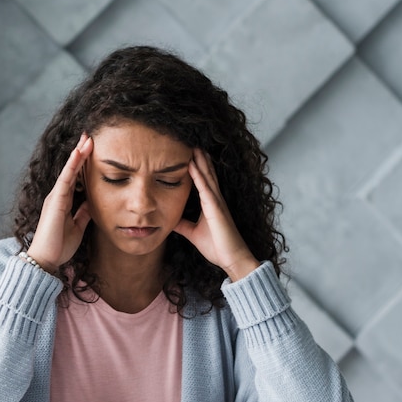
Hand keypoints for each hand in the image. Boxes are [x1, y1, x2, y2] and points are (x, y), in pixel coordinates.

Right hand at [26, 133, 92, 273]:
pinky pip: (65, 179)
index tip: (92, 148)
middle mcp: (58, 196)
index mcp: (64, 201)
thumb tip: (92, 202)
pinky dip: (72, 166)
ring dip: (78, 154)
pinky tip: (78, 153)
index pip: (76, 177)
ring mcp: (55, 197)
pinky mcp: (55, 201)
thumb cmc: (60, 246)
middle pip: (71, 169)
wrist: (46, 260)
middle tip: (89, 135)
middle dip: (80, 152)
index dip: (83, 163)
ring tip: (87, 138)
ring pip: (68, 170)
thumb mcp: (77, 227)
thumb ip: (83, 213)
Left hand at [173, 148, 259, 281]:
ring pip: (207, 177)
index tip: (189, 153)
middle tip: (192, 142)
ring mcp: (216, 203)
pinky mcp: (216, 209)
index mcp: (211, 204)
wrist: (232, 260)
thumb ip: (183, 225)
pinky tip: (192, 166)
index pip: (203, 180)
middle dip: (200, 158)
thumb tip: (169, 219)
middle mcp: (215, 200)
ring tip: (193, 146)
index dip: (198, 166)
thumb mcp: (193, 233)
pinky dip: (198, 177)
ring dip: (200, 161)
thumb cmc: (217, 247)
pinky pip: (206, 189)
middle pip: (207, 174)